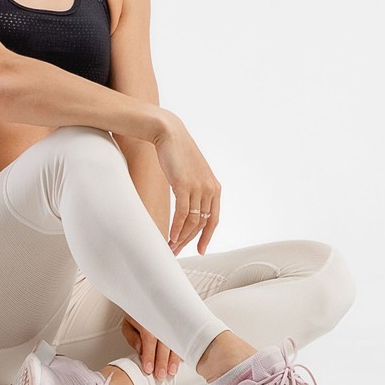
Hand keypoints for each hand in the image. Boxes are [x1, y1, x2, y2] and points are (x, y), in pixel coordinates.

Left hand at [120, 315, 179, 382]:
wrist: (148, 299)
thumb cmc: (138, 312)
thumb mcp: (128, 323)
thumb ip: (132, 336)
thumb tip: (140, 349)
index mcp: (147, 319)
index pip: (149, 339)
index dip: (149, 355)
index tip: (148, 369)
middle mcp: (161, 320)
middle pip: (164, 343)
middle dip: (163, 361)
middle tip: (161, 375)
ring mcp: (171, 322)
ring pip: (175, 342)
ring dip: (174, 359)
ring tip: (172, 371)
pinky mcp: (179, 325)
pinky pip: (183, 339)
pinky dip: (182, 351)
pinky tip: (182, 361)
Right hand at [152, 110, 220, 253]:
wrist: (169, 133)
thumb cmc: (178, 153)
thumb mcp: (191, 173)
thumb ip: (194, 189)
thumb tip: (188, 207)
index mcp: (214, 187)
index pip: (214, 219)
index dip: (207, 237)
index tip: (200, 250)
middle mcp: (210, 188)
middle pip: (202, 223)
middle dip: (189, 240)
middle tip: (178, 251)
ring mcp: (198, 187)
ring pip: (192, 221)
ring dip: (181, 236)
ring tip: (171, 246)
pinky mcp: (184, 185)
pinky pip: (182, 213)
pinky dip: (176, 227)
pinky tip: (170, 236)